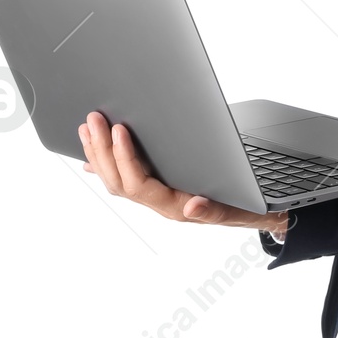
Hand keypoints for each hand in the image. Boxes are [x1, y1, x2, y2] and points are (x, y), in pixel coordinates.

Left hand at [79, 110, 285, 233]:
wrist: (249, 215)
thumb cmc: (242, 209)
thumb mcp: (234, 209)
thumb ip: (213, 210)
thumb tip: (193, 206)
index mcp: (173, 207)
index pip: (138, 185)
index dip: (125, 158)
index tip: (120, 130)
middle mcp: (159, 204)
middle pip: (119, 182)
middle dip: (103, 150)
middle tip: (94, 121)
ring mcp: (154, 198)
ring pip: (116, 180)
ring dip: (98, 154)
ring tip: (87, 129)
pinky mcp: (155, 190)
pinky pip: (123, 180)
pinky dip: (105, 166)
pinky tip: (92, 158)